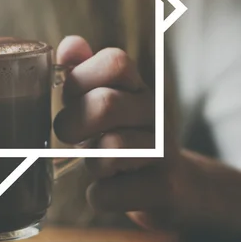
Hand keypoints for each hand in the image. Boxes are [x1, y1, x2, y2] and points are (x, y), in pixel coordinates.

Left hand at [53, 36, 186, 229]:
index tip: (69, 95)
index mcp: (137, 86)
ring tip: (96, 164)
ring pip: (109, 151)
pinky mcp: (165, 189)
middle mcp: (155, 112)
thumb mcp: (102, 101)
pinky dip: (97, 195)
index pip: (115, 62)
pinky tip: (107, 189)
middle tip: (66, 133)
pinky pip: (109, 193)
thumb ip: (82, 71)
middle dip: (72, 122)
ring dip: (90, 162)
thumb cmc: (122, 136)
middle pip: (105, 104)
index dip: (81, 77)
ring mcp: (164, 150)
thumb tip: (68, 46)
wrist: (174, 186)